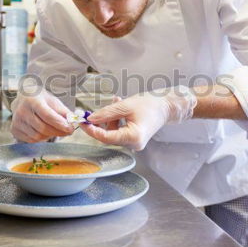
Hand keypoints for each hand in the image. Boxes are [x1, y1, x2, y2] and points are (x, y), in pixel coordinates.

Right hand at [10, 89, 74, 142]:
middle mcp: (21, 110)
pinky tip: (44, 132)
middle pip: (43, 128)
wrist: (24, 97)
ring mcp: (16, 121)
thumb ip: (64, 112)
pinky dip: (41, 138)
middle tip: (67, 131)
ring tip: (55, 129)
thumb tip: (73, 122)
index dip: (59, 123)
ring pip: (37, 136)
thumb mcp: (53, 101)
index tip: (70, 128)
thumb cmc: (41, 99)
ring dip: (50, 136)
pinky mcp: (14, 130)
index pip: (47, 115)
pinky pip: (31, 140)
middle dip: (57, 132)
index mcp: (32, 100)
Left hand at [81, 87, 196, 150]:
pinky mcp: (133, 139)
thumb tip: (90, 119)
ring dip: (109, 118)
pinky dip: (115, 120)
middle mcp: (133, 144)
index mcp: (133, 137)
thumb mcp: (125, 105)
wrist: (166, 106)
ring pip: (112, 133)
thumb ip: (106, 113)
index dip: (92, 130)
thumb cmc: (151, 104)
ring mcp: (133, 143)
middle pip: (108, 136)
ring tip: (116, 102)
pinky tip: (119, 107)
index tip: (82, 122)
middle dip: (100, 123)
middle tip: (92, 111)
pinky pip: (118, 131)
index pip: (106, 138)